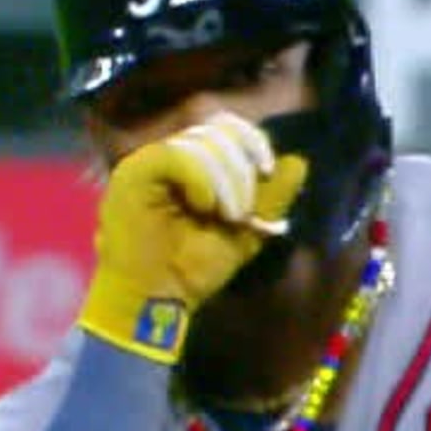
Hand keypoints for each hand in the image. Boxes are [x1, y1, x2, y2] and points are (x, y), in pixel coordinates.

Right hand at [78, 113, 310, 361]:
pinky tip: (205, 207)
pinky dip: (201, 179)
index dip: (252, 141)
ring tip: (228, 217)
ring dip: (227, 181)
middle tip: (242, 212)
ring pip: (201, 143)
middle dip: (242, 170)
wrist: (157, 302)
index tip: (268, 170)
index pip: (226, 127)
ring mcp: (149, 163)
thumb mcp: (245, 233)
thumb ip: (271, 199)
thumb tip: (298, 162)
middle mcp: (169, 158)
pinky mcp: (133, 174)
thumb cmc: (192, 272)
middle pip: (218, 131)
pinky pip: (176, 155)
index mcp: (193, 166)